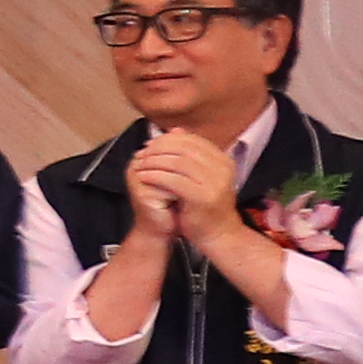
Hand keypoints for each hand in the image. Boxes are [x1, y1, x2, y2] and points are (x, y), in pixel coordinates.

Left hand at [138, 129, 242, 244]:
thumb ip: (189, 154)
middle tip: (142, 153)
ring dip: (154, 161)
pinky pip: (174, 180)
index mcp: (223, 160)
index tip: (149, 144)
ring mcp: (215, 182)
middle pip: (184, 148)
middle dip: (159, 149)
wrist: (218, 234)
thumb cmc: (204, 205)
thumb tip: (174, 129)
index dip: (167, 140)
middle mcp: (222, 168)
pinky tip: (143, 177)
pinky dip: (155, 176)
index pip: (192, 140)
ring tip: (140, 164)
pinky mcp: (203, 196)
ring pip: (178, 162)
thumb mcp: (199, 175)